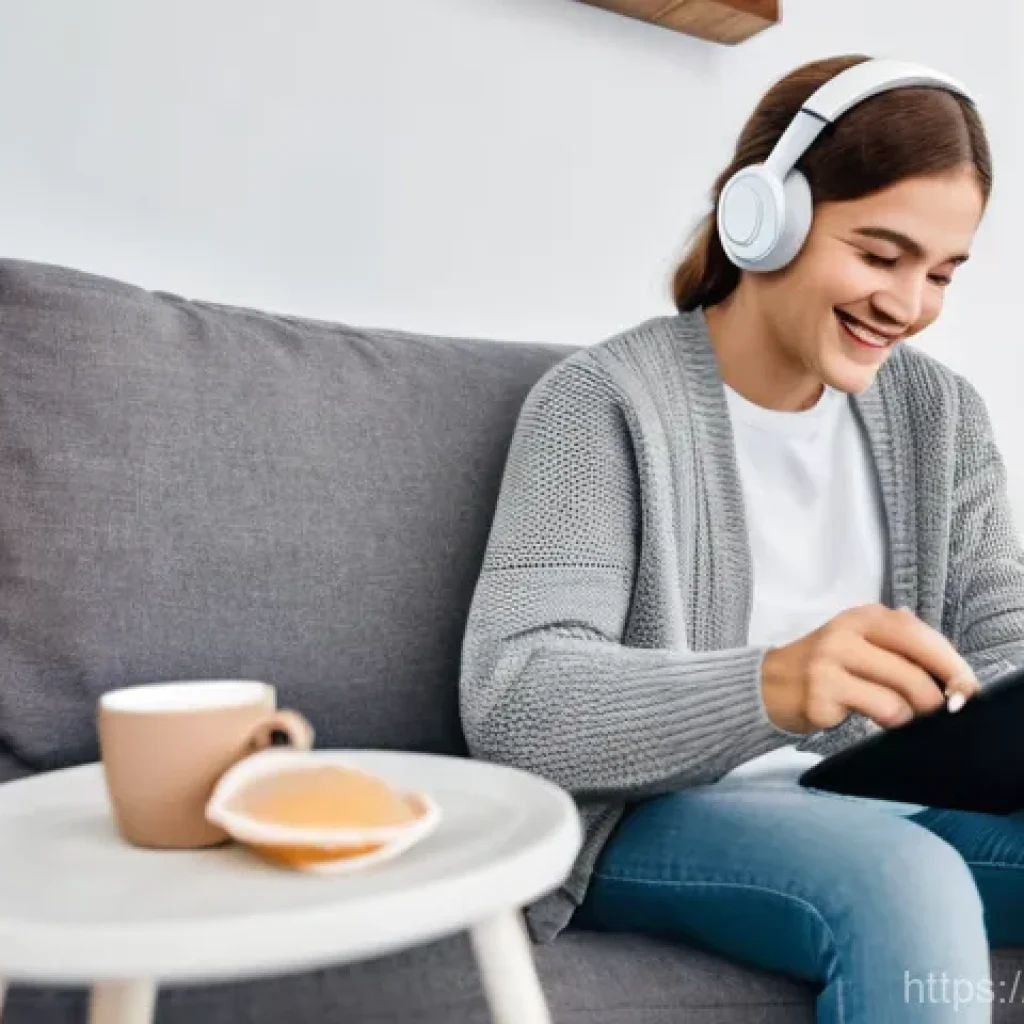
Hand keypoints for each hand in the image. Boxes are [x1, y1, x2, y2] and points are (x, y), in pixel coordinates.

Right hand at [760, 604, 980, 733]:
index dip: (952, 666)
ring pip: (899, 698)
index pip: (920, 636)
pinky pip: (875, 714)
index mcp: (862, 617)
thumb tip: (954, 676)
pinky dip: (885, 723)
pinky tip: (867, 717)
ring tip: (896, 715)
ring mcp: (829, 664)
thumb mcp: (862, 642)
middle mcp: (845, 634)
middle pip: (915, 670)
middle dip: (936, 699)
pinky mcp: (819, 696)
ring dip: (909, 715)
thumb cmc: (826, 666)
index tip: (968, 690)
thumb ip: (903, 648)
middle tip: (936, 712)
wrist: (769, 684)